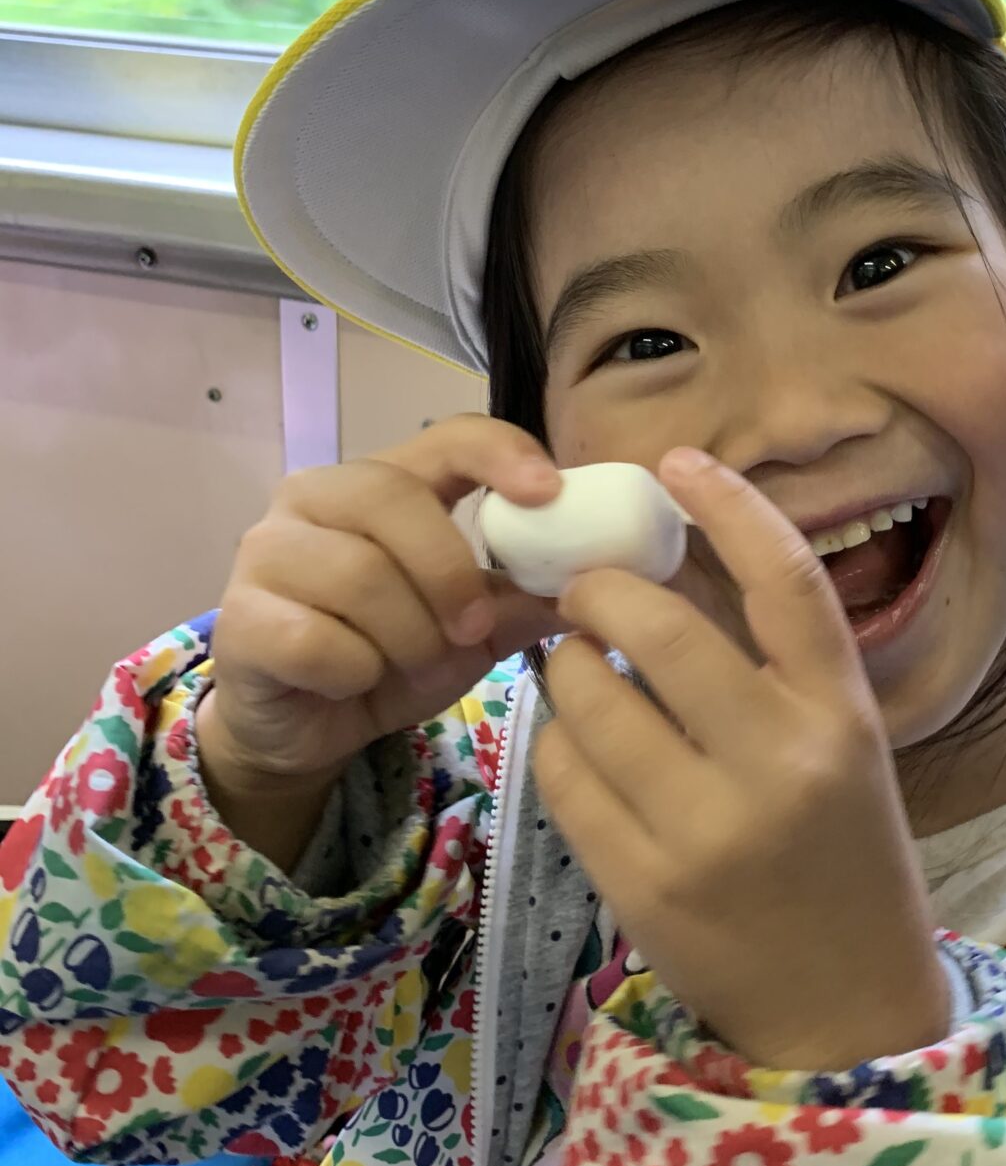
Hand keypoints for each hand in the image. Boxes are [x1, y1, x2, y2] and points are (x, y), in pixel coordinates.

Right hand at [201, 415, 566, 803]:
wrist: (304, 728)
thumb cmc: (389, 659)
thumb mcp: (473, 632)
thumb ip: (524, 600)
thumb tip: (605, 582)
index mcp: (380, 483)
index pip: (444, 436)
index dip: (499, 452)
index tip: (548, 492)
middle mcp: (314, 498)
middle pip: (393, 498)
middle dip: (448, 571)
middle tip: (473, 628)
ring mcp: (266, 552)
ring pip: (358, 575)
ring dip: (406, 637)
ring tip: (409, 666)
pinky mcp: (238, 619)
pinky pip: (317, 639)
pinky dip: (355, 671)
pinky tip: (353, 682)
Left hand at [532, 447, 950, 1072]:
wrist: (843, 1011)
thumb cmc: (841, 859)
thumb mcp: (844, 750)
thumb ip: (776, 668)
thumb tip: (670, 566)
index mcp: (844, 717)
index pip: (786, 580)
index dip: (729, 506)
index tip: (678, 463)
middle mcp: (781, 763)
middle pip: (662, 627)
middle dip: (600, 591)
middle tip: (584, 589)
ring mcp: (706, 828)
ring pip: (591, 697)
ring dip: (565, 664)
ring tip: (574, 667)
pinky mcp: (641, 884)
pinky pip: (562, 775)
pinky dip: (557, 742)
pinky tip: (576, 744)